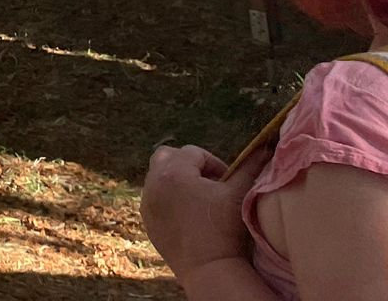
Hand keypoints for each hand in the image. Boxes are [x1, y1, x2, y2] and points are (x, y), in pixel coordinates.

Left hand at [141, 143, 264, 280]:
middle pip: (167, 156)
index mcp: (173, 172)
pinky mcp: (147, 221)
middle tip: (210, 184)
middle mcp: (153, 183)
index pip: (193, 152)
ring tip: (200, 200)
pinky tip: (189, 215)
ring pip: (158, 178)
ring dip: (177, 182)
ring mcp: (147, 203)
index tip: (227, 181)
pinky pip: (155, 199)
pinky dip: (169, 200)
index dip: (214, 163)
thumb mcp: (240, 193)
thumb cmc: (226, 229)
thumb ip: (251, 166)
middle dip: (188, 165)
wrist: (210, 269)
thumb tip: (265, 145)